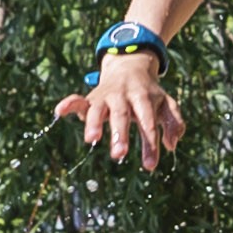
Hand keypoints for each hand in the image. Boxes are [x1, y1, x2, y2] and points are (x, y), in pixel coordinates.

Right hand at [54, 53, 185, 165]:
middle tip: (119, 154)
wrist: (131, 66)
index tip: (150, 166)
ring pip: (98, 109)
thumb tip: (172, 145)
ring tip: (91, 140)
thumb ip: (173, 123)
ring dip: (93, 123)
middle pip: (121, 115)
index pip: (148, 121)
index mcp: (144, 97)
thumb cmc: (150, 93)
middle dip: (119, 133)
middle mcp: (123, 96)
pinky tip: (59, 111)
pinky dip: (69, 104)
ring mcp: (105, 96)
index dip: (149, 143)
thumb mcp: (167, 104)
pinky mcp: (91, 98)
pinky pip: (78, 100)